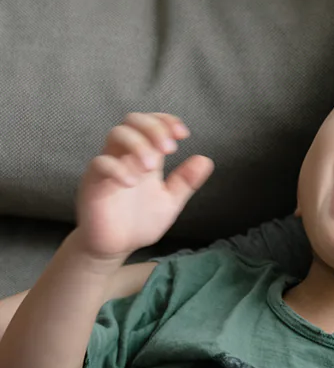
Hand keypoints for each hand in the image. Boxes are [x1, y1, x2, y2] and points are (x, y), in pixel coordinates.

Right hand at [75, 112, 213, 261]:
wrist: (117, 247)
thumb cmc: (140, 221)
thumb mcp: (170, 201)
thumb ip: (186, 181)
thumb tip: (206, 160)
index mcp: (146, 157)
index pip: (152, 122)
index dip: (167, 121)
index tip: (183, 134)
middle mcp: (126, 156)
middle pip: (132, 120)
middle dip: (153, 127)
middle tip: (169, 149)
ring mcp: (108, 166)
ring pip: (116, 134)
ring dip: (138, 144)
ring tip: (151, 168)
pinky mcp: (93, 182)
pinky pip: (100, 163)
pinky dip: (118, 168)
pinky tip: (132, 182)